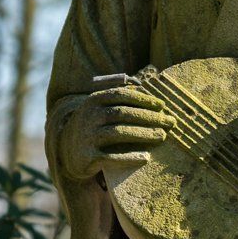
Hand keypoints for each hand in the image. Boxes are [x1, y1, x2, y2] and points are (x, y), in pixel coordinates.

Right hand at [58, 85, 173, 181]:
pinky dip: (129, 157)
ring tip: (162, 136)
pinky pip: (111, 157)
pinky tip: (145, 157)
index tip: (162, 105)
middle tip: (170, 122)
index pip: (121, 95)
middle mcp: (89, 116)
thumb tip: (143, 81)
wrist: (68, 151)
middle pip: (123, 113)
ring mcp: (87, 136)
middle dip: (149, 117)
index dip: (143, 99)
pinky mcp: (87, 156)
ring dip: (144, 134)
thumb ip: (117, 93)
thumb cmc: (93, 125)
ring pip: (119, 133)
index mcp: (94, 100)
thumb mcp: (99, 105)